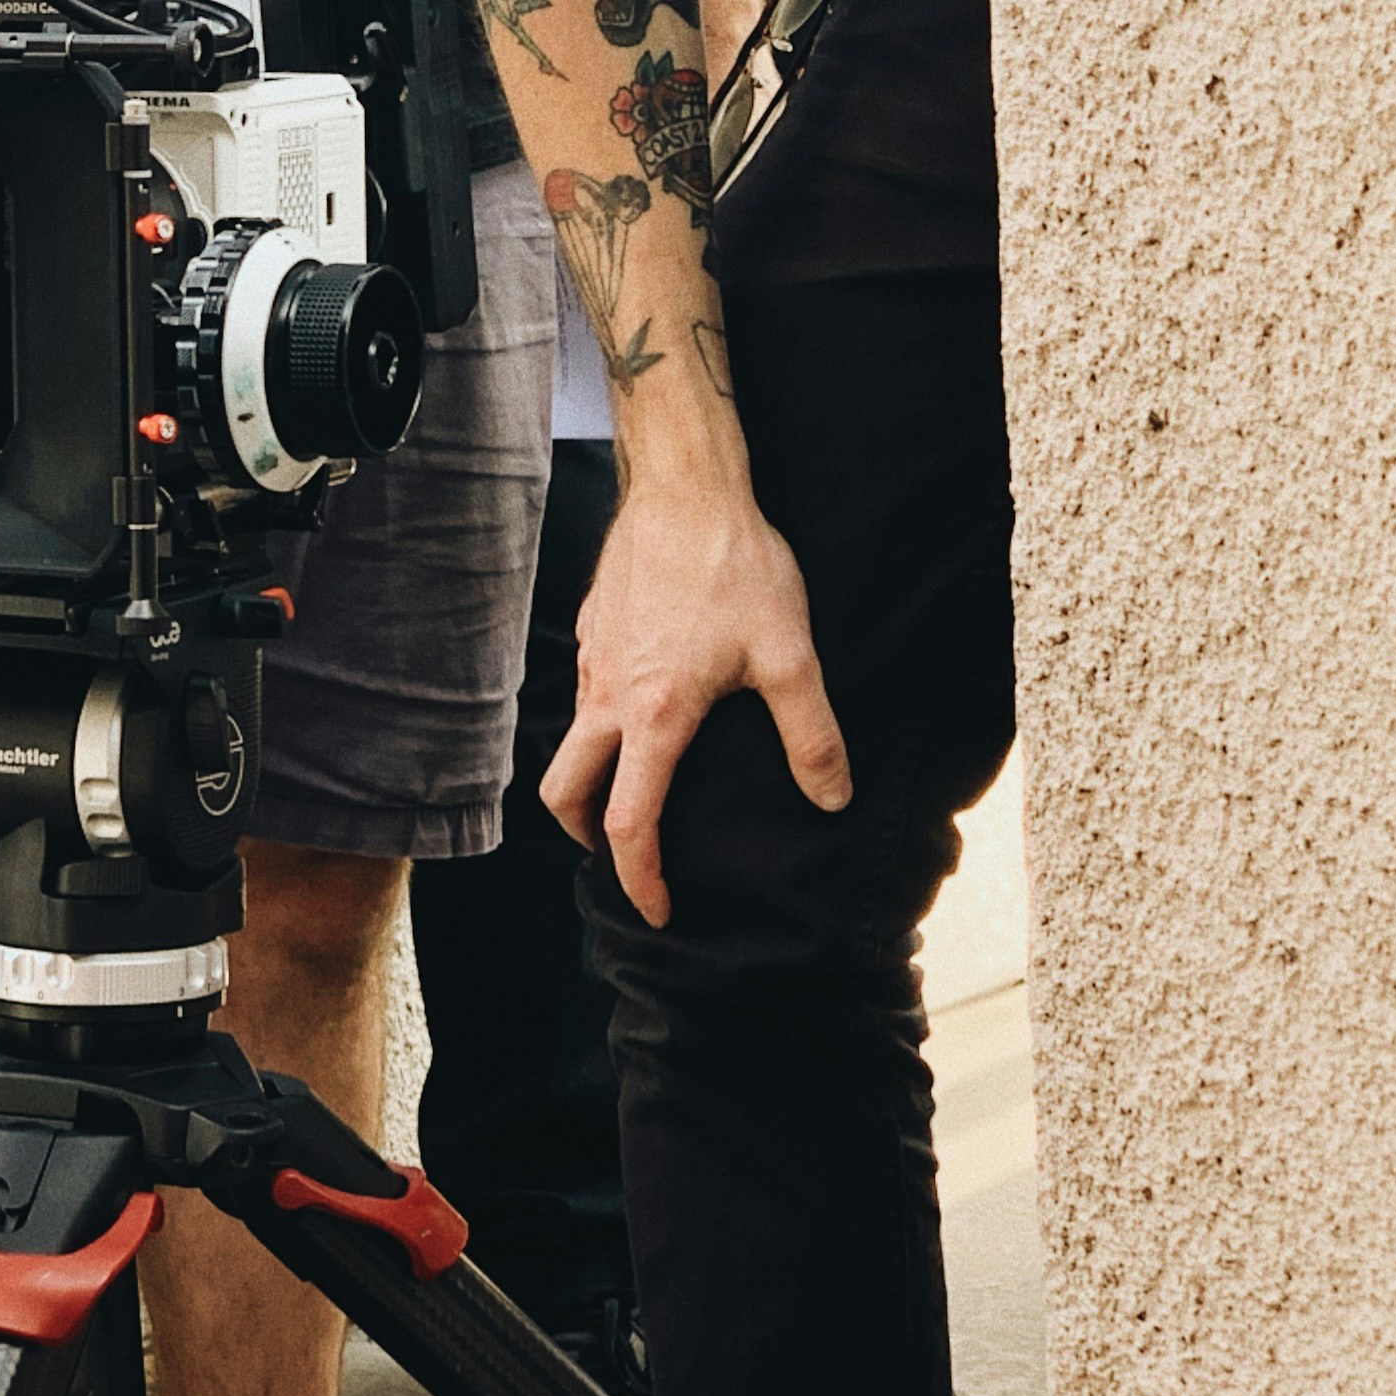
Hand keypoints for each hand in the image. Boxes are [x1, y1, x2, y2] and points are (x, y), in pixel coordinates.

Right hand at [542, 464, 848, 924]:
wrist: (685, 485)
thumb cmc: (736, 566)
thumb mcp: (790, 655)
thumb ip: (811, 735)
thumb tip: (830, 798)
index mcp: (653, 716)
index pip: (628, 824)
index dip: (640, 879)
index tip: (658, 909)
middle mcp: (607, 694)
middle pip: (565, 792)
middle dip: (588, 837)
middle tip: (625, 855)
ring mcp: (592, 658)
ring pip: (571, 739)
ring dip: (593, 778)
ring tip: (638, 783)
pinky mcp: (593, 626)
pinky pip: (584, 691)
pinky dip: (602, 722)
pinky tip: (648, 702)